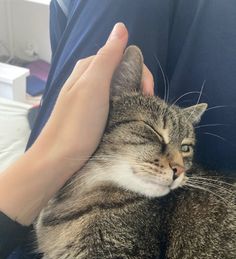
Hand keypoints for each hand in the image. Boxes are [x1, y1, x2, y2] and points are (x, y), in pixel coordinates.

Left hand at [0, 23, 153, 224]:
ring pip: (121, 91)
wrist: (60, 159)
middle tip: (145, 107)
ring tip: (138, 115)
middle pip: (123, 74)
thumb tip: (120, 27)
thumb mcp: (93, 85)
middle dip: (139, 87)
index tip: (147, 93)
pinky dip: (126, 110)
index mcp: (89, 68)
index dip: (139, 72)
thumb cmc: (77, 123)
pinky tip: (128, 120)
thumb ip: (107, 57)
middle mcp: (90, 81)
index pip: (123, 57)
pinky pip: (116, 106)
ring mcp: (92, 100)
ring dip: (134, 100)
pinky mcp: (95, 117)